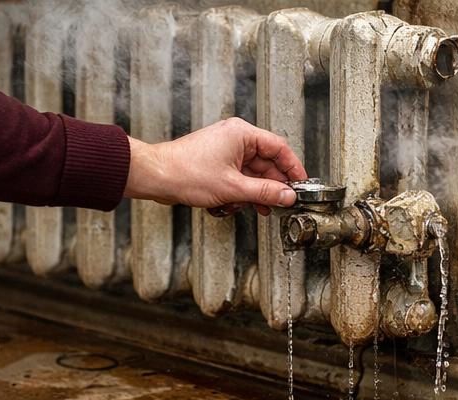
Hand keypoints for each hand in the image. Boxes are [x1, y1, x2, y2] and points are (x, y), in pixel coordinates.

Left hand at [124, 117, 306, 213]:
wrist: (156, 177)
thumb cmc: (186, 173)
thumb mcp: (233, 188)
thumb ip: (264, 193)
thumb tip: (287, 196)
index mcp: (242, 134)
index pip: (279, 147)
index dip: (293, 167)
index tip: (301, 184)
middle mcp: (235, 138)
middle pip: (265, 163)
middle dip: (271, 186)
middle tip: (280, 203)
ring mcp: (224, 151)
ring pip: (250, 173)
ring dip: (253, 193)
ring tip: (257, 208)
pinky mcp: (215, 164)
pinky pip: (236, 178)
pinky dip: (238, 192)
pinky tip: (235, 206)